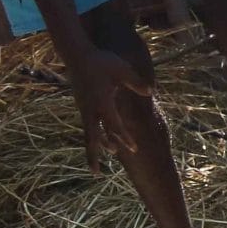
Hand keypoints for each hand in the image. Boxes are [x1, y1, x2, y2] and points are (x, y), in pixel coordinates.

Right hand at [63, 45, 152, 172]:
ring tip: (97, 165)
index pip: (115, 125)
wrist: (76, 54)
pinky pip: (87, 125)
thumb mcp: (122, 70)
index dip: (124, 138)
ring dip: (93, 148)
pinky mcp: (81, 104)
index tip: (133, 150)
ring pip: (88, 133)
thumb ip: (136, 83)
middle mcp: (91, 109)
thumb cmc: (101, 61)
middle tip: (97, 173)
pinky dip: (91, 136)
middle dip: (95, 155)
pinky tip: (96, 143)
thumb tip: (150, 92)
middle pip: (94, 137)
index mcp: (102, 102)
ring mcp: (84, 108)